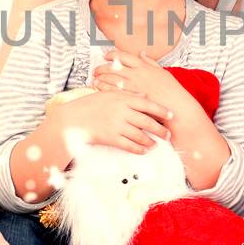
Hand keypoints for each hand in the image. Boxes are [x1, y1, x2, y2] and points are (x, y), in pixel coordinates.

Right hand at [44, 88, 170, 154]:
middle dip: (160, 129)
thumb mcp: (108, 94)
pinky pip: (130, 146)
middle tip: (167, 134)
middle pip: (148, 122)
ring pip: (141, 135)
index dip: (161, 110)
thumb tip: (144, 96)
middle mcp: (123, 112)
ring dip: (150, 141)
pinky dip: (139, 149)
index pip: (148, 104)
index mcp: (123, 98)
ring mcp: (117, 126)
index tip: (171, 115)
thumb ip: (127, 94)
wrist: (72, 119)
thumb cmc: (90, 105)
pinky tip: (143, 150)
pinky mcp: (112, 139)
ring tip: (155, 144)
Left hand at [91, 50, 201, 123]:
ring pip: (111, 78)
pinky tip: (98, 88)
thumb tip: (142, 53)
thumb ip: (150, 62)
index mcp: (144, 66)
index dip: (112, 54)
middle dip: (102, 67)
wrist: (176, 108)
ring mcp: (133, 86)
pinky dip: (103, 88)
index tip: (107, 56)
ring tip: (95, 79)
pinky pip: (113, 91)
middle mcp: (137, 74)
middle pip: (113, 67)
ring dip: (100, 78)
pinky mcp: (130, 98)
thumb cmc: (172, 91)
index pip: (123, 55)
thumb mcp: (162, 72)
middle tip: (96, 70)